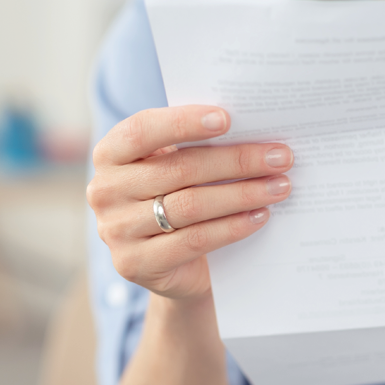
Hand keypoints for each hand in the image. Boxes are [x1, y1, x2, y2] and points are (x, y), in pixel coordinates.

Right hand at [86, 106, 293, 300]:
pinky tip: (260, 216)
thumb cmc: (178, 197)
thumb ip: (196, 146)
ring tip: (280, 186)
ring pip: (190, 205)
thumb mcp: (176, 167)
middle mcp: (104, 190)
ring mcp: (115, 231)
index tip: (227, 118)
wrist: (171, 266)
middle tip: (280, 156)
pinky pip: (194, 240)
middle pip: (178, 169)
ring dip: (242, 194)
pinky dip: (232, 227)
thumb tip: (253, 126)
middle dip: (236, 161)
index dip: (183, 122)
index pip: (142, 131)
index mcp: (110, 154)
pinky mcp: (136, 264)